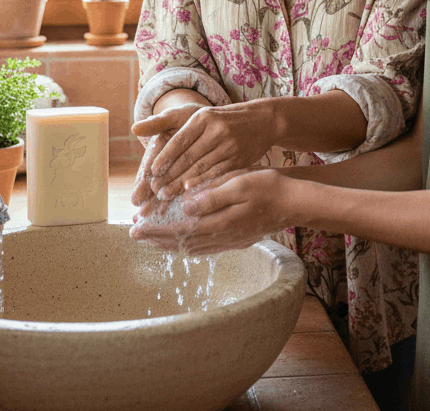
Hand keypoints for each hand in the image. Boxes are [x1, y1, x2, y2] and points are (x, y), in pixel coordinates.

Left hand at [130, 168, 292, 255]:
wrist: (295, 203)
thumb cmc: (269, 187)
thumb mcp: (239, 183)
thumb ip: (212, 196)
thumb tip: (186, 206)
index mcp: (219, 222)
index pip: (178, 230)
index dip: (155, 230)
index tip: (135, 228)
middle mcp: (222, 237)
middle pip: (181, 243)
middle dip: (156, 238)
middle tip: (134, 234)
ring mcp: (230, 241)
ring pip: (192, 247)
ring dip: (170, 243)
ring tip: (153, 237)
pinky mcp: (237, 240)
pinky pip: (206, 247)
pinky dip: (188, 245)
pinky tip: (185, 240)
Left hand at [132, 101, 276, 199]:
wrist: (261, 120)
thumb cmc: (219, 119)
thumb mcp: (194, 114)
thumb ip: (162, 123)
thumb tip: (134, 129)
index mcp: (202, 117)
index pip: (179, 140)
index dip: (164, 158)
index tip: (151, 174)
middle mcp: (216, 129)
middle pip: (189, 157)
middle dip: (170, 176)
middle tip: (154, 193)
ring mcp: (229, 144)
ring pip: (202, 168)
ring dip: (183, 185)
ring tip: (166, 197)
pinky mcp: (239, 159)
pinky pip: (218, 175)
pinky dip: (203, 185)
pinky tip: (191, 195)